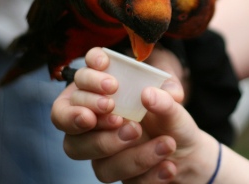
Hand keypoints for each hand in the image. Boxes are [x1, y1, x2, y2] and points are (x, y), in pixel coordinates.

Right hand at [51, 47, 215, 182]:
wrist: (186, 152)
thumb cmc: (170, 116)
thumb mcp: (174, 101)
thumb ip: (166, 95)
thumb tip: (148, 95)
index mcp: (102, 88)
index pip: (81, 77)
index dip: (89, 76)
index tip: (112, 82)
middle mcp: (92, 114)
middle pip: (62, 113)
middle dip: (87, 108)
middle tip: (115, 112)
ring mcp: (94, 143)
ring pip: (77, 147)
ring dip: (107, 141)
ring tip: (138, 133)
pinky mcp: (107, 169)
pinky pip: (108, 172)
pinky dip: (140, 166)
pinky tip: (167, 165)